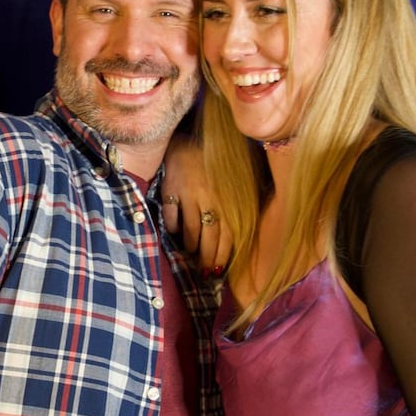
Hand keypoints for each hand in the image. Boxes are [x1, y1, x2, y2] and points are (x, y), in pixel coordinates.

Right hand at [161, 133, 230, 276]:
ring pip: (191, 229)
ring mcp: (190, 195)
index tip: (218, 271)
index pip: (228, 235)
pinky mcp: (171, 190)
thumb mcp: (236, 181)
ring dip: (190, 245)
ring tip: (190, 253)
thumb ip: (241, 206)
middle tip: (203, 272)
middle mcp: (211, 199)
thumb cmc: (215, 167)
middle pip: (210, 236)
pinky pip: (171, 216)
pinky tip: (175, 232)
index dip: (223, 255)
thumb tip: (244, 235)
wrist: (188, 143)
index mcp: (228, 200)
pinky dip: (172, 227)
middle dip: (207, 257)